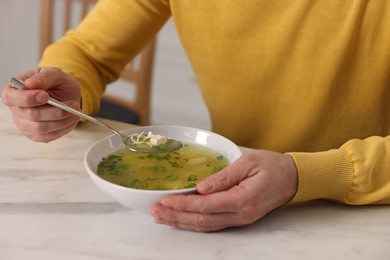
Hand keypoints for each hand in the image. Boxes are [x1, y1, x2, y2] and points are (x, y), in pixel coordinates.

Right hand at [1, 67, 80, 141]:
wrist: (67, 95)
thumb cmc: (57, 83)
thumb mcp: (54, 74)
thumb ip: (44, 77)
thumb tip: (30, 84)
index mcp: (14, 90)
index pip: (10, 97)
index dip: (27, 98)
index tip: (45, 96)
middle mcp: (16, 109)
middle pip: (31, 115)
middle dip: (54, 111)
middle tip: (73, 105)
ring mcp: (25, 124)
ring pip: (41, 128)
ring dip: (62, 120)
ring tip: (75, 111)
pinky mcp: (36, 135)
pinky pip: (49, 136)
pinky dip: (64, 127)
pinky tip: (71, 118)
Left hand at [150, 150, 297, 231]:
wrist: (292, 178)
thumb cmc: (272, 166)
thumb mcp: (248, 163)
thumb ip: (224, 177)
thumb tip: (201, 187)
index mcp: (243, 199)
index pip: (206, 205)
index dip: (184, 204)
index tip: (165, 200)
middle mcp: (241, 214)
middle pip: (202, 220)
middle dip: (177, 216)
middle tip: (155, 212)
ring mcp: (240, 219)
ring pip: (206, 226)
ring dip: (182, 222)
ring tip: (162, 218)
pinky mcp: (239, 218)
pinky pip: (213, 225)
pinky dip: (195, 223)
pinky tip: (182, 220)